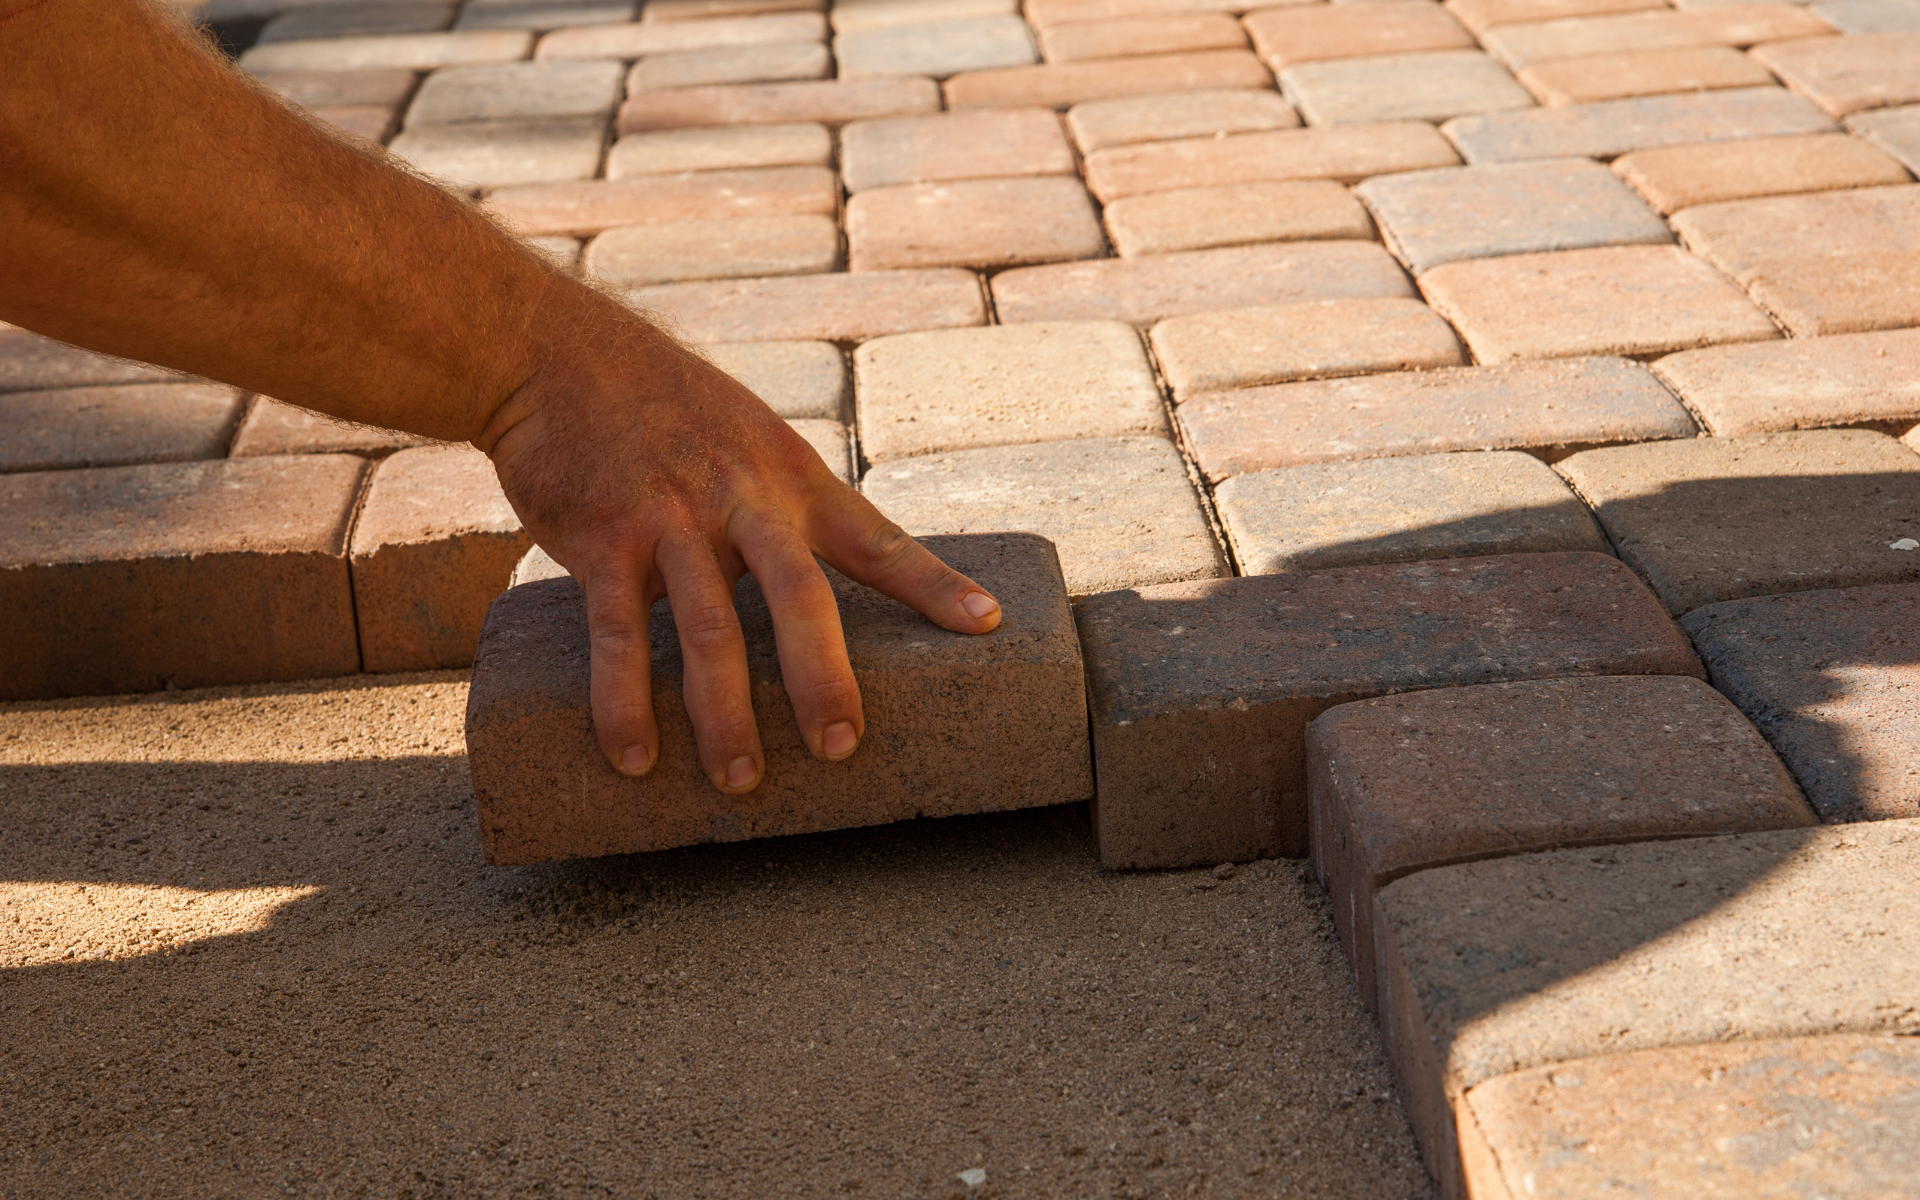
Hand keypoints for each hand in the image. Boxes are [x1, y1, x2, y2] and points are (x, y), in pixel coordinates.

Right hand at [478, 305, 1002, 793]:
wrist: (556, 353)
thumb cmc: (663, 406)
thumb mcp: (748, 437)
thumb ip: (785, 506)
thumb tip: (820, 582)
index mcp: (791, 478)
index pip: (877, 538)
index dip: (933, 582)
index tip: (986, 623)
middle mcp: (741, 498)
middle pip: (799, 596)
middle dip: (823, 678)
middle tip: (841, 748)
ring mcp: (671, 519)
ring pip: (710, 629)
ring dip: (724, 714)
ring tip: (741, 780)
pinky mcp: (603, 539)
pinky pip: (618, 633)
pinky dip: (625, 701)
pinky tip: (634, 756)